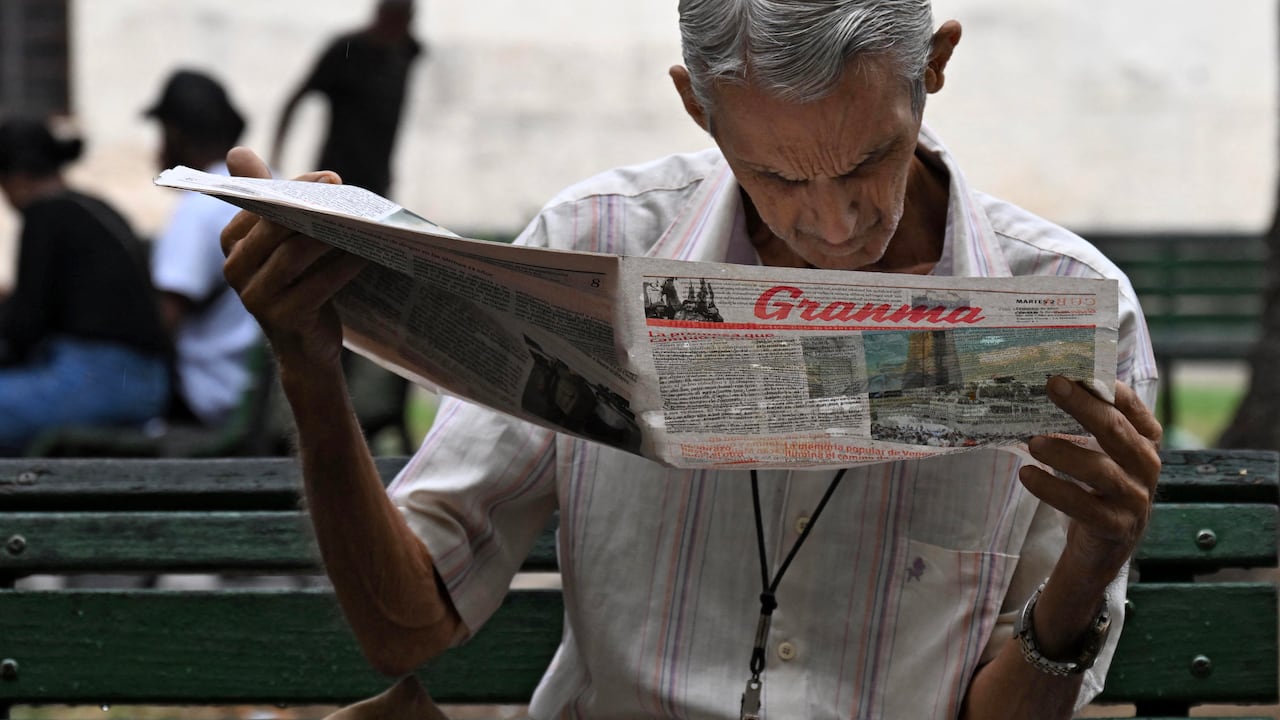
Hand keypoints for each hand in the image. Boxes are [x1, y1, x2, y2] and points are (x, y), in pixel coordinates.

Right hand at [220, 147, 366, 369]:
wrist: (307, 349)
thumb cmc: (298, 284)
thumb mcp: (281, 243)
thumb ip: (267, 200)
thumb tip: (236, 151)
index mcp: (231, 244)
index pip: (259, 207)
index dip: (294, 189)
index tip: (329, 178)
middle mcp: (234, 270)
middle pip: (275, 229)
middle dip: (312, 208)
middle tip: (346, 194)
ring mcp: (256, 298)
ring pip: (294, 256)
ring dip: (330, 237)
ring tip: (359, 223)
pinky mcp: (283, 320)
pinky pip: (317, 286)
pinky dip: (343, 267)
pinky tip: (366, 254)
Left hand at [1019, 376, 1162, 584]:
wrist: (1102, 552)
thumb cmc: (1098, 491)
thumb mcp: (1102, 455)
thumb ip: (1089, 425)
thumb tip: (1051, 384)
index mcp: (1145, 444)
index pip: (1134, 408)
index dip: (1108, 387)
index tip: (1077, 369)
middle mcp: (1146, 468)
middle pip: (1116, 431)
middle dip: (1084, 406)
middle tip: (1052, 385)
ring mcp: (1134, 500)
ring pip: (1101, 470)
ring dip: (1065, 452)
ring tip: (1033, 442)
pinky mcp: (1114, 527)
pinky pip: (1083, 506)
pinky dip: (1053, 489)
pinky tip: (1027, 475)